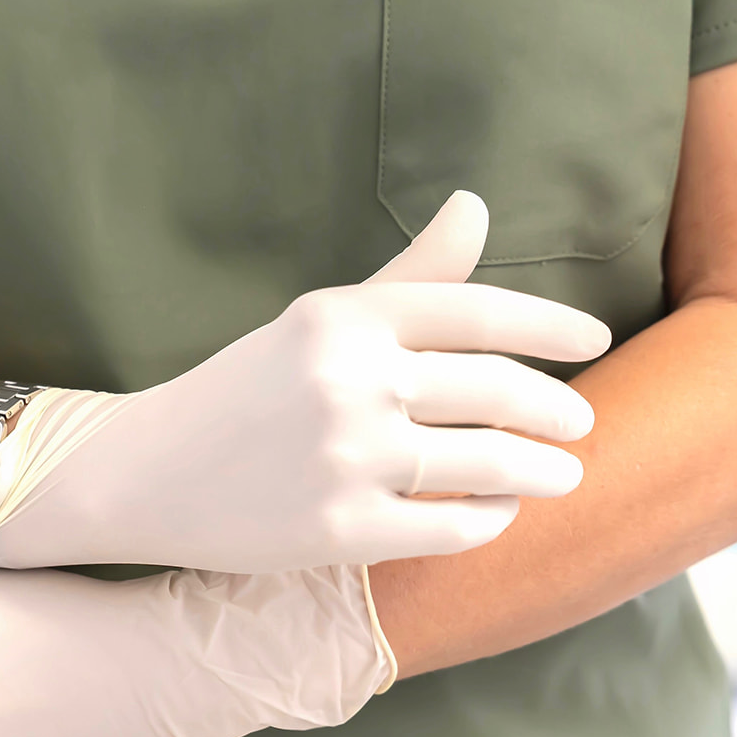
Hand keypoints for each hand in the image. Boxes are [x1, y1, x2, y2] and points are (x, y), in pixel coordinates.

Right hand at [0, 191, 610, 572]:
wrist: (143, 472)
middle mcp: (348, 381)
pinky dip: (490, 520)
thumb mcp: (315, 323)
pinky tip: (499, 512)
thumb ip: (406, 276)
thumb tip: (477, 203)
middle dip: (558, 408)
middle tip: (583, 421)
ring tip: (564, 474)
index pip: (476, 310)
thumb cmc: (241, 392)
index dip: (549, 325)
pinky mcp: (338, 532)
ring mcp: (344, 459)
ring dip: (542, 470)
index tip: (594, 341)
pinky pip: (450, 527)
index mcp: (342, 318)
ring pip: (487, 463)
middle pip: (496, 389)